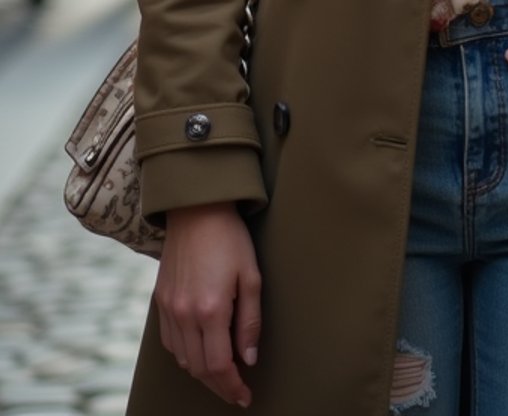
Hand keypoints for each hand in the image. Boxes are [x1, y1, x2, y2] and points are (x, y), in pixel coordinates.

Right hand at [156, 203, 261, 407]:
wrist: (197, 208)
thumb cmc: (230, 238)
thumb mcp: (250, 276)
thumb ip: (250, 321)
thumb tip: (249, 358)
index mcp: (210, 310)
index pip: (219, 366)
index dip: (232, 387)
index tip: (245, 396)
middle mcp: (184, 314)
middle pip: (198, 369)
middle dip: (219, 385)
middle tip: (236, 391)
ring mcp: (168, 308)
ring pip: (182, 359)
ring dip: (201, 372)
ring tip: (222, 374)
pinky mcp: (160, 300)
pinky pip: (169, 341)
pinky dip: (184, 354)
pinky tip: (199, 351)